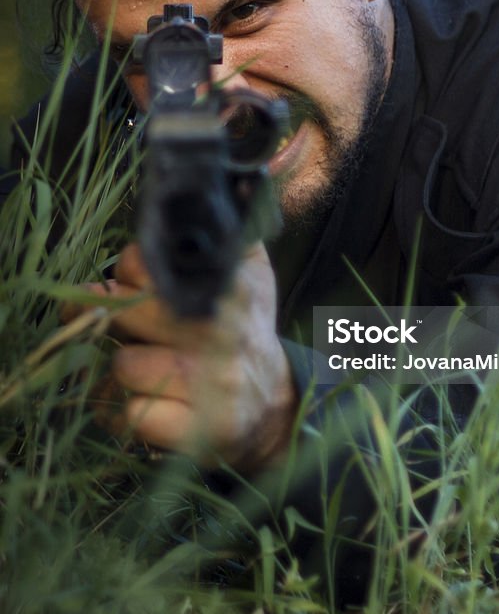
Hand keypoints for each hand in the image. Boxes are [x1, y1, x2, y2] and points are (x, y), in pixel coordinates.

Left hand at [61, 242, 297, 472]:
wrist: (273, 409)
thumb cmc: (249, 334)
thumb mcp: (254, 276)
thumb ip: (236, 231)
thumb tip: (236, 181)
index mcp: (230, 288)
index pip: (146, 263)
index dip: (129, 271)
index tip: (131, 280)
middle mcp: (220, 334)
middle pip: (126, 311)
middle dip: (110, 316)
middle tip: (113, 319)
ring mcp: (208, 386)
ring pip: (123, 366)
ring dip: (124, 368)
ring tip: (143, 365)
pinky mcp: (194, 432)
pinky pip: (129, 415)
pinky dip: (126, 412)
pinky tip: (148, 402)